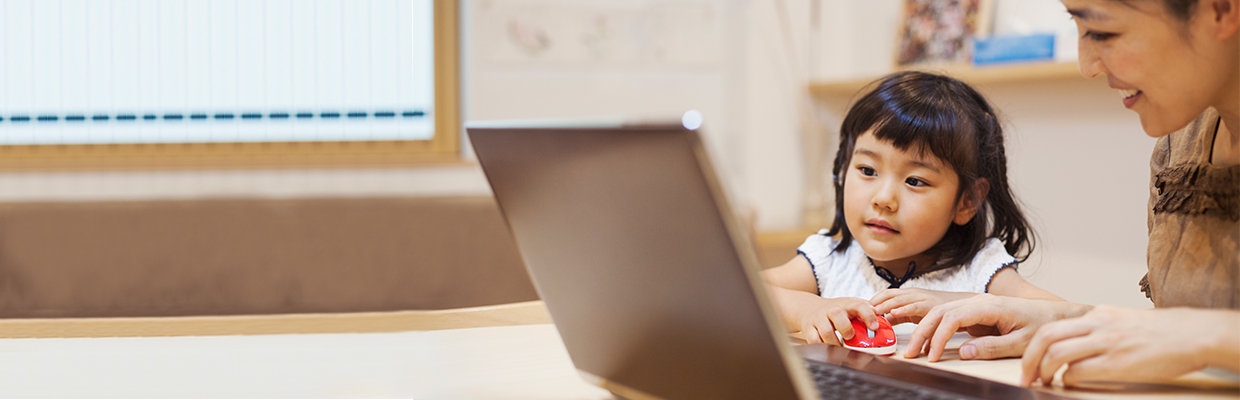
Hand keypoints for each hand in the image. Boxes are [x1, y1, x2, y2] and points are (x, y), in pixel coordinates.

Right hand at [797, 297, 880, 344]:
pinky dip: (822, 346)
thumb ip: (866, 312)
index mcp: (846, 305)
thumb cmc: (836, 310)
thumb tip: (885, 321)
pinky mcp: (809, 329)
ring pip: (826, 331)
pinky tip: (828, 347)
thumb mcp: (851, 306)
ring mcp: (819, 319)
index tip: (874, 327)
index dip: (868, 315)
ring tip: (840, 346)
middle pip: (838, 315)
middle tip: (850, 337)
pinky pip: (814, 340)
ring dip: (835, 341)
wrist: (809, 308)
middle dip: (846, 328)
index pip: (859, 305)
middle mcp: (832, 310)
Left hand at [869, 288, 977, 324]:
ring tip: (872, 314)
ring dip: (884, 306)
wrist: (969, 306)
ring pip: (899, 299)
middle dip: (874, 303)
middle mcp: (915, 293)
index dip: (873, 300)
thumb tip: (883, 322)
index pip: (886, 293)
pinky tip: (893, 314)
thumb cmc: (941, 311)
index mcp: (910, 294)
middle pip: (889, 294)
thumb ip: (901, 316)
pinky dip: (903, 309)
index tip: (860, 309)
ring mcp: (923, 298)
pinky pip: (915, 306)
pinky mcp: (931, 305)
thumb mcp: (916, 313)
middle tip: (861, 313)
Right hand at [902, 294, 1089, 361]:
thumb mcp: (1021, 343)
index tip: (931, 357)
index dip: (938, 337)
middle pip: (940, 312)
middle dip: (922, 333)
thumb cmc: (1041, 327)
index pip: (953, 318)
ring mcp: (976, 303)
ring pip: (941, 312)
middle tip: (909, 354)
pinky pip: (949, 316)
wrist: (1055, 316)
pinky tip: (927, 341)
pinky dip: (934, 328)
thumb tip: (963, 352)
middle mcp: (979, 300)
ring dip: (925, 330)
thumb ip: (992, 347)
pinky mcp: (976, 310)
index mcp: (989, 306)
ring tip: (914, 350)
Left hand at [1021, 306, 1232, 386]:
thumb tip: (1079, 342)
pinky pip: (1079, 370)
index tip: (1030, 362)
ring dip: (1043, 370)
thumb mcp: (1122, 320)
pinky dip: (1067, 379)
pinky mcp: (1118, 362)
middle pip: (1046, 336)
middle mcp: (1097, 324)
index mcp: (1097, 314)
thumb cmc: (1160, 332)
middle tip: (1026, 376)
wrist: (1191, 334)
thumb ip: (1099, 327)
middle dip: (1029, 358)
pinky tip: (1067, 385)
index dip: (1035, 346)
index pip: (1053, 326)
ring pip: (1057, 353)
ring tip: (1042, 382)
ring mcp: (1106, 342)